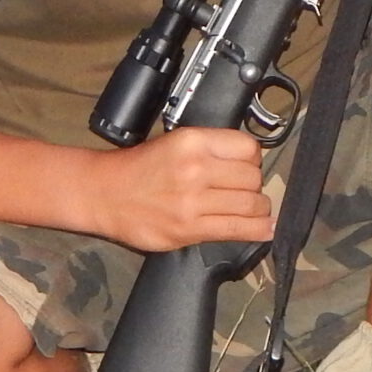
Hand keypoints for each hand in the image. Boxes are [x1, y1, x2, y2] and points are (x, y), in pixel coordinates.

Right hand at [97, 127, 273, 250]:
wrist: (105, 193)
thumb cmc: (140, 168)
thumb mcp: (176, 141)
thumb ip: (211, 148)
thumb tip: (250, 162)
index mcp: (193, 141)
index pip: (248, 148)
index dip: (253, 160)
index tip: (248, 168)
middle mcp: (195, 168)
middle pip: (252, 178)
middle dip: (255, 185)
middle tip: (244, 190)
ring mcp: (192, 201)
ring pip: (250, 204)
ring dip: (259, 208)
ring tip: (254, 209)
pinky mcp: (188, 229)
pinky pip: (237, 229)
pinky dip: (257, 230)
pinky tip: (266, 229)